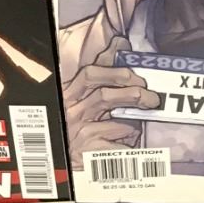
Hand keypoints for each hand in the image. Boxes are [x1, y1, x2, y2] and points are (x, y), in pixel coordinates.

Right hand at [63, 35, 160, 159]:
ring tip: (143, 121)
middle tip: (152, 98)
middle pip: (104, 96)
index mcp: (70, 94)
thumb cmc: (70, 123)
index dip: (116, 71)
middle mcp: (73, 112)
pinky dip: (131, 145)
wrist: (51, 159)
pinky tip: (136, 144)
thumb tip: (120, 43)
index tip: (137, 74)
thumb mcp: (77, 97)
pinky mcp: (89, 154)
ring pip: (114, 122)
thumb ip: (98, 74)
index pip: (90, 75)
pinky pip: (118, 149)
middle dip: (132, 94)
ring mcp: (80, 133)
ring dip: (134, 122)